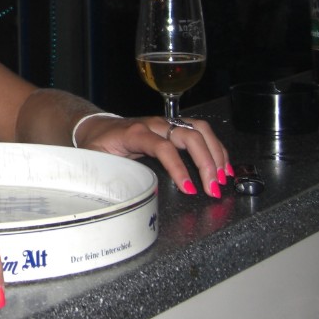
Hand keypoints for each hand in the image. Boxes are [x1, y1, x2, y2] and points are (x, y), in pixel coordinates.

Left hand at [76, 114, 231, 197]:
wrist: (97, 126)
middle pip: (189, 135)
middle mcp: (155, 125)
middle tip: (213, 188)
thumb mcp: (95, 160)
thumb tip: (121, 195)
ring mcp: (166, 124)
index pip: (163, 147)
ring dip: (216, 153)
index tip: (188, 189)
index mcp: (135, 133)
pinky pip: (201, 132)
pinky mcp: (174, 127)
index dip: (178, 168)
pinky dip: (215, 149)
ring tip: (223, 178)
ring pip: (200, 129)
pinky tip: (222, 167)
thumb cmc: (97, 144)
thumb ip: (105, 175)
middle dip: (206, 162)